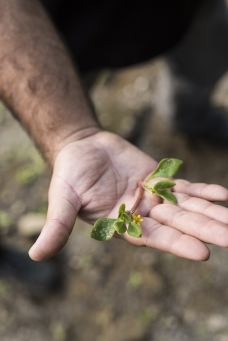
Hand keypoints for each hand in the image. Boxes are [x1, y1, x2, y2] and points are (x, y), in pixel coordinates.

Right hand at [28, 131, 227, 260]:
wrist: (82, 148)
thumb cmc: (69, 174)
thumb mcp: (62, 200)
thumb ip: (57, 225)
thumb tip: (36, 254)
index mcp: (121, 223)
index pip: (152, 238)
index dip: (176, 243)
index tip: (202, 253)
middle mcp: (141, 214)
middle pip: (178, 224)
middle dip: (205, 231)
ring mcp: (152, 197)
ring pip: (186, 206)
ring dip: (211, 213)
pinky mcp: (157, 179)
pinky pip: (183, 186)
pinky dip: (202, 190)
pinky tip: (223, 194)